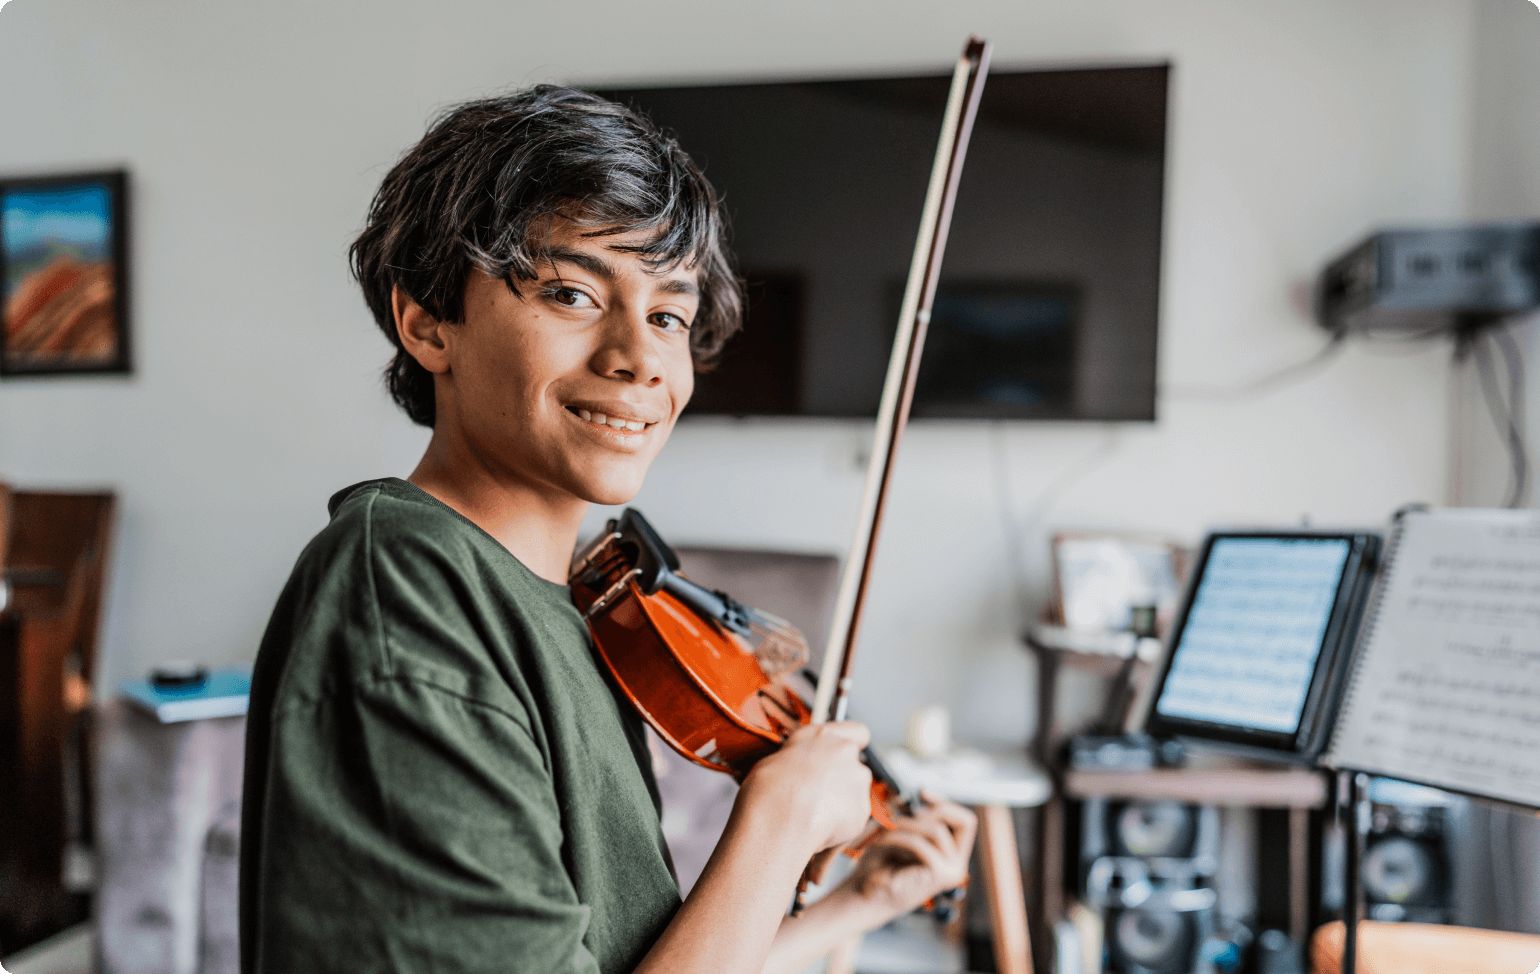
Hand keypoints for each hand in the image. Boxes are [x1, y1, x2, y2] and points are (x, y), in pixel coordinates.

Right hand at [736, 721, 872, 854]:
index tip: (843, 757)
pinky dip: (841, 827)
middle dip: (842, 783)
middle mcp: (844, 751)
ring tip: (813, 818)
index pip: (856, 731)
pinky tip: (819, 831)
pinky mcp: (862, 808)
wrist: (778, 816)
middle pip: (854, 767)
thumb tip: (800, 774)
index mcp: (822, 735)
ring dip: (841, 805)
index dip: (852, 746)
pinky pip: (854, 820)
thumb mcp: (776, 762)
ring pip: (855, 795)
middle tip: (818, 799)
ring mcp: (857, 779)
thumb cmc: (768, 789)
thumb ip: (801, 762)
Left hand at [839, 791, 975, 919]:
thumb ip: (917, 817)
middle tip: (903, 817)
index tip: (921, 793)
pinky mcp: (940, 875)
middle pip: (965, 821)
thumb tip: (922, 791)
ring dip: (906, 824)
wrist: (865, 893)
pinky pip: (922, 843)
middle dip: (933, 811)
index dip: (946, 803)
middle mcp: (958, 865)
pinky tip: (882, 842)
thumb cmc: (880, 863)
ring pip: (937, 829)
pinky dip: (899, 837)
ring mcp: (953, 871)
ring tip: (884, 831)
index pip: (966, 821)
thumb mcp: (902, 833)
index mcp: (952, 855)